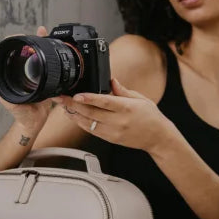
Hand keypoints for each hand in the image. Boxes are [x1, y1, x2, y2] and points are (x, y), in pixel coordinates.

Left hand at [0, 27, 57, 137]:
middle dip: (27, 40)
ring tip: (42, 34)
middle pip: (21, 52)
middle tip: (34, 33)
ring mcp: (31, 75)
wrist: (35, 122)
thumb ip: (8, 100)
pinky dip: (46, 53)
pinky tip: (50, 44)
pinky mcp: (41, 78)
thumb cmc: (22, 115)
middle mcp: (19, 74)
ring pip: (32, 55)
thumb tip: (1, 93)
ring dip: (38, 44)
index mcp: (11, 77)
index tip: (17, 37)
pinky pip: (43, 62)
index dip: (11, 44)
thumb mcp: (13, 106)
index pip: (8, 56)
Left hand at [58, 76, 178, 153]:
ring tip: (62, 105)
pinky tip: (73, 115)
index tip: (76, 95)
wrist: (157, 137)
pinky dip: (80, 122)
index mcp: (126, 108)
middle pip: (91, 113)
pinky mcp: (109, 138)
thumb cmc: (150, 117)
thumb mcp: (140, 98)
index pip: (104, 102)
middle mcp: (118, 121)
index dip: (88, 99)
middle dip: (73, 105)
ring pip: (88, 123)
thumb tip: (111, 80)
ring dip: (73, 114)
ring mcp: (113, 132)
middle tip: (60, 97)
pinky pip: (91, 131)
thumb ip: (122, 90)